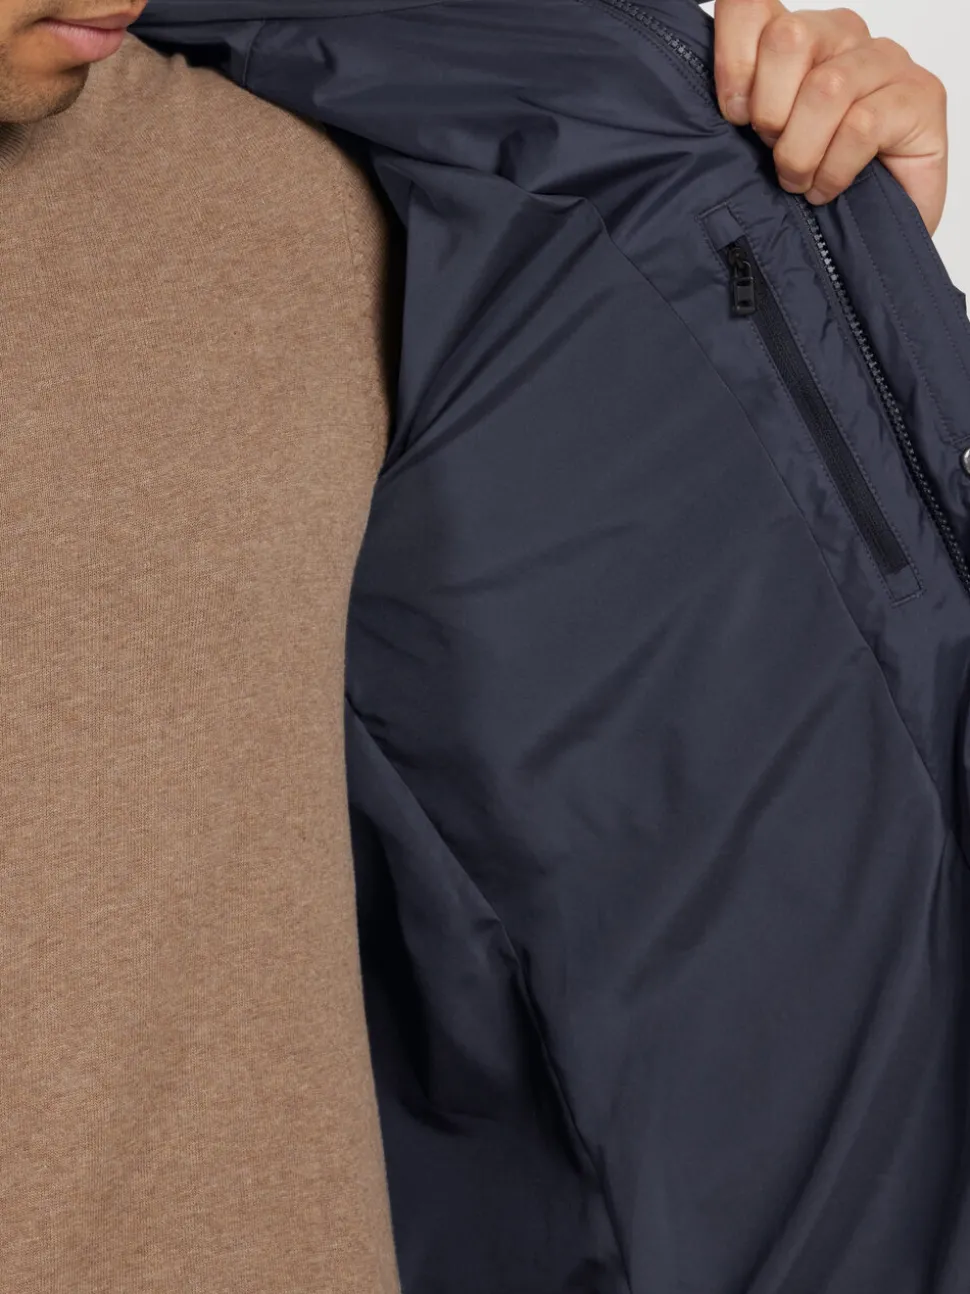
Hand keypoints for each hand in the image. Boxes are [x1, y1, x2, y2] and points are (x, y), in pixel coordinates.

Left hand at [713, 0, 948, 233]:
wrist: (872, 232)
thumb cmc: (808, 185)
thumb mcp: (757, 148)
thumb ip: (737, 114)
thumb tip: (700, 111)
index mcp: (796, 39)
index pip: (752, 4)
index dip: (733, 56)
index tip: (733, 115)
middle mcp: (842, 36)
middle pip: (787, 38)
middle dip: (769, 112)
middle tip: (773, 152)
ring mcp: (885, 62)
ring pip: (826, 87)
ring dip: (801, 151)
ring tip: (799, 181)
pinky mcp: (921, 95)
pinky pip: (862, 125)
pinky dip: (834, 170)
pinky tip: (827, 188)